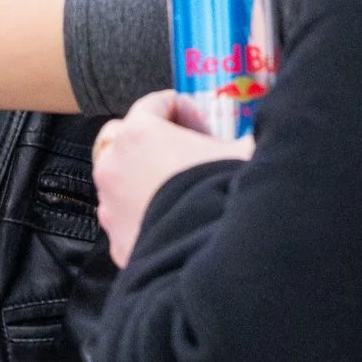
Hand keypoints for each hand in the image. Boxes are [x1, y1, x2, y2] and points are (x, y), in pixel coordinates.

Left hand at [91, 91, 252, 267]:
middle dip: (149, 140)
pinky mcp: (116, 240)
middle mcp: (114, 165)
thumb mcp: (243, 153)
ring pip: (119, 180)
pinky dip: (143, 215)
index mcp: (139, 133)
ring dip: (142, 179)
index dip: (184, 109)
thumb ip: (240, 137)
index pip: (154, 103)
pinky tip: (173, 221)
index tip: (205, 126)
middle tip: (181, 153)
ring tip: (179, 191)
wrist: (213, 258)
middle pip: (123, 137)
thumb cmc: (224, 193)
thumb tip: (252, 134)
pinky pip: (126, 219)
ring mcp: (110, 205)